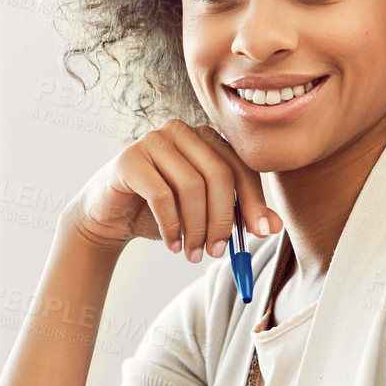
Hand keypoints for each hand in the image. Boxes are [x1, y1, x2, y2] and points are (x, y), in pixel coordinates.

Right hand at [66, 119, 282, 261]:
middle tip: (218, 252)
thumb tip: (275, 225)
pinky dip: (171, 226)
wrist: (109, 216)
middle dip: (223, 219)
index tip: (260, 233)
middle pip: (218, 173)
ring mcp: (153, 140)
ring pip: (191, 186)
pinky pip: (162, 196)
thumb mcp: (205, 214)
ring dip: (196, 228)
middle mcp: (181, 131)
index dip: (254, 200)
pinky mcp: (129, 159)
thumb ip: (239, 215)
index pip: (240, 165)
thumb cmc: (161, 211)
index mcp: (205, 137)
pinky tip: (173, 244)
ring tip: (194, 254)